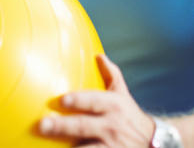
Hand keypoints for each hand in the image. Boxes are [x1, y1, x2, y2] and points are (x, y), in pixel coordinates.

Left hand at [37, 54, 154, 146]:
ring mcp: (110, 145)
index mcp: (112, 106)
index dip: (79, 100)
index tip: (61, 99)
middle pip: (83, 126)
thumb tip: (98, 55)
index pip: (94, 101)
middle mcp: (110, 126)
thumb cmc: (129, 114)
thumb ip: (111, 74)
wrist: (152, 142)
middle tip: (41, 125)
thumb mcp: (123, 94)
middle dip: (62, 126)